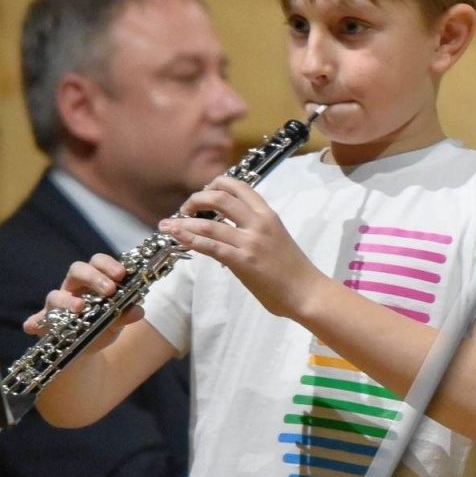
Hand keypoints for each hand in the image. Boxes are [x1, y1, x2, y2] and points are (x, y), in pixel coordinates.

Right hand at [24, 253, 135, 335]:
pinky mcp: (44, 323)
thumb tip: (138, 310)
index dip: (108, 264)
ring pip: (55, 294)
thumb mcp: (117, 322)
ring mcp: (56, 305)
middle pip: (77, 270)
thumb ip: (126, 315)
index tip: (121, 274)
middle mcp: (73, 288)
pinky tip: (33, 326)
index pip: (97, 262)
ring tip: (80, 308)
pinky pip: (36, 320)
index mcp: (92, 281)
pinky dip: (34, 322)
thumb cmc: (103, 327)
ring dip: (67, 300)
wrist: (87, 351)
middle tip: (110, 290)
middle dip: (93, 276)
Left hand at [159, 175, 325, 318]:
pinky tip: (175, 237)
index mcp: (268, 214)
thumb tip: (229, 231)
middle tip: (186, 209)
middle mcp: (259, 222)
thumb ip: (255, 230)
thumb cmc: (294, 270)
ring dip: (183, 222)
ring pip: (209, 223)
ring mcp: (250, 241)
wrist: (307, 291)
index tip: (204, 194)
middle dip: (196, 199)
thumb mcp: (276, 239)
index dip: (216, 184)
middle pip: (220, 197)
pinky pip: (210, 246)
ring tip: (167, 225)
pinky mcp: (242, 260)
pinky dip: (188, 238)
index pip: (239, 186)